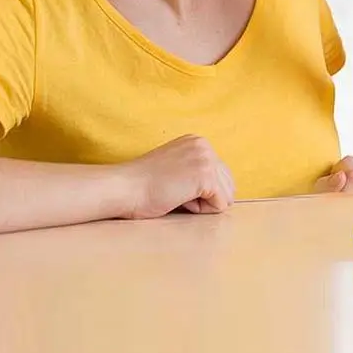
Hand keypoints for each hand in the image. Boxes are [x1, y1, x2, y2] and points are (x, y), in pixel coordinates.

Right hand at [120, 135, 234, 218]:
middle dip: (205, 196)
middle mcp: (205, 145)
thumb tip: (224, 192)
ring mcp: (207, 159)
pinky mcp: (206, 176)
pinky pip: (220, 204)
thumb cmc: (143, 186)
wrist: (124, 188)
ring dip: (203, 203)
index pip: (220, 174)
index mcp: (197, 142)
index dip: (199, 190)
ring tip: (177, 195)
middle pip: (227, 184)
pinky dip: (202, 210)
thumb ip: (196, 171)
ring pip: (226, 195)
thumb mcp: (176, 168)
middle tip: (176, 192)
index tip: (174, 185)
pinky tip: (180, 200)